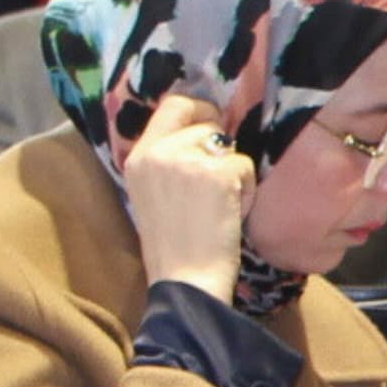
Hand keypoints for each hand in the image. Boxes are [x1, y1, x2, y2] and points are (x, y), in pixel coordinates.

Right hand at [121, 98, 251, 303]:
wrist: (184, 280)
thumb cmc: (174, 246)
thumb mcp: (152, 194)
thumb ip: (167, 161)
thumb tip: (202, 134)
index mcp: (138, 157)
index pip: (171, 106)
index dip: (199, 110)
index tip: (213, 126)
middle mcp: (157, 152)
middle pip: (205, 120)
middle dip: (221, 142)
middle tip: (223, 174)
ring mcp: (186, 160)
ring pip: (228, 144)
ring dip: (234, 171)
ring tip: (223, 204)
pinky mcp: (216, 174)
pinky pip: (244, 164)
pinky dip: (248, 189)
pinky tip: (233, 213)